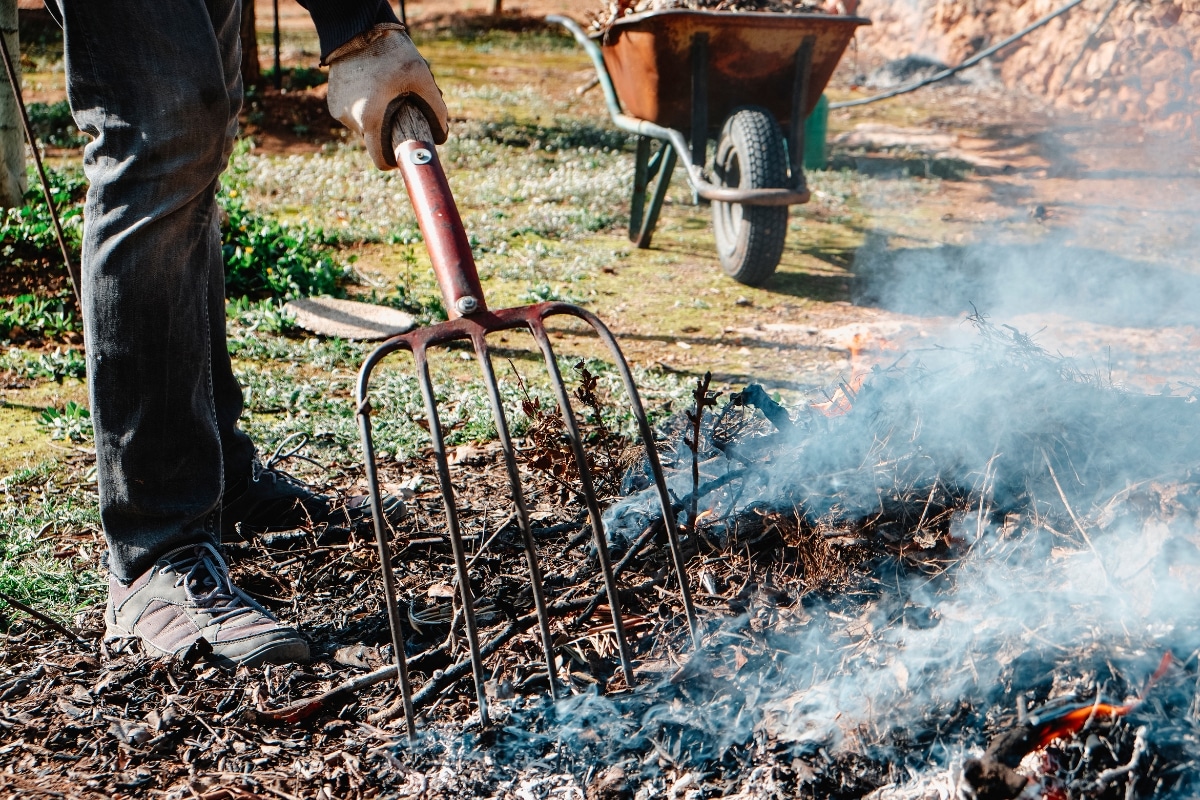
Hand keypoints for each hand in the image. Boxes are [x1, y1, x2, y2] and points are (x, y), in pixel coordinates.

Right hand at [326, 24, 448, 169]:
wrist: (356, 29)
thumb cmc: (390, 53)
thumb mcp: (421, 78)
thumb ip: (436, 109)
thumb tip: (441, 134)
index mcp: (370, 120)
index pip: (380, 160)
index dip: (394, 159)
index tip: (402, 150)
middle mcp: (350, 120)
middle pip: (375, 139)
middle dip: (390, 129)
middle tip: (402, 106)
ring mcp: (339, 110)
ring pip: (365, 125)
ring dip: (378, 115)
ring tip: (387, 90)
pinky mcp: (333, 99)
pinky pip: (354, 112)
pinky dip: (366, 105)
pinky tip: (373, 86)